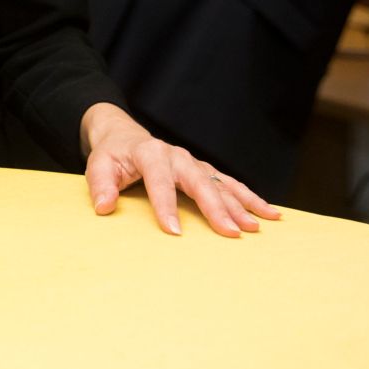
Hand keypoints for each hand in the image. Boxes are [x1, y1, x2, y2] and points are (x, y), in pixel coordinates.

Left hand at [81, 103, 279, 237]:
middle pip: (199, 182)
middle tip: (232, 232)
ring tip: (259, 225)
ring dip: (241, 205)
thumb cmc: (112, 155)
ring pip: (220, 184)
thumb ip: (100, 184)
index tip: (174, 231)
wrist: (124, 136)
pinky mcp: (204, 170)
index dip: (165, 206)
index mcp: (150, 153)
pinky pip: (230, 184)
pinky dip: (250, 198)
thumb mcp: (98, 165)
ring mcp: (194, 163)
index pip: (159, 181)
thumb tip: (104, 207)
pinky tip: (269, 212)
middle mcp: (177, 156)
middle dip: (216, 208)